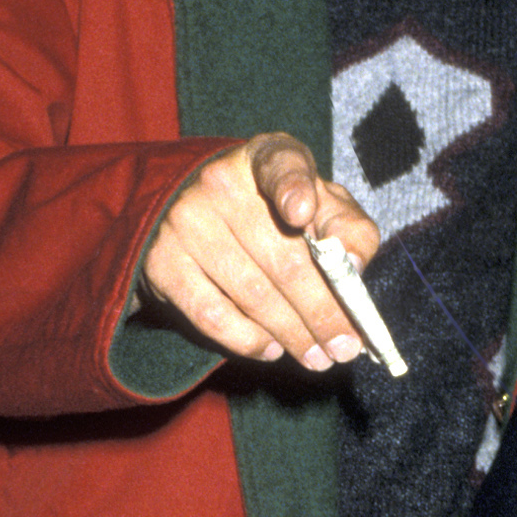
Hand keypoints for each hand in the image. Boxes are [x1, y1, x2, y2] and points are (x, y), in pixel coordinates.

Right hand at [139, 133, 380, 368]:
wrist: (194, 218)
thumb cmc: (275, 215)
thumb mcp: (319, 206)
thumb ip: (348, 227)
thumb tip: (353, 266)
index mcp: (267, 158)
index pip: (281, 164)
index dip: (292, 187)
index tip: (301, 213)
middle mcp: (221, 183)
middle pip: (284, 257)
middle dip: (321, 312)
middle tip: (344, 347)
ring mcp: (186, 222)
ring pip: (252, 294)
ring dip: (292, 335)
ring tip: (317, 357)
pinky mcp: (163, 262)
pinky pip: (213, 314)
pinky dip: (248, 340)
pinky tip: (271, 349)